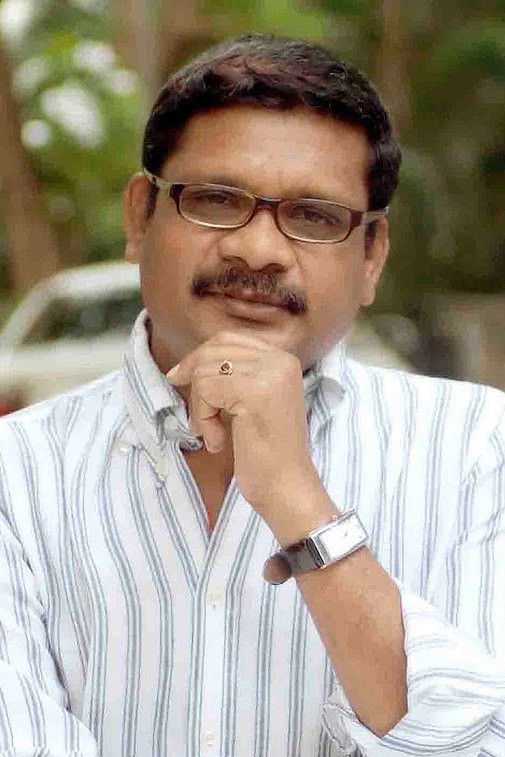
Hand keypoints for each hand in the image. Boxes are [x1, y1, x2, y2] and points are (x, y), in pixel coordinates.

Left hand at [165, 330, 324, 520]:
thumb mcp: (253, 401)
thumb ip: (234, 375)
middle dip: (194, 376)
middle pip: (215, 348)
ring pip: (205, 369)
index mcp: (284, 359)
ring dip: (200, 406)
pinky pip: (205, 390)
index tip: (180, 377)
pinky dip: (202, 418)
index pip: (229, 339)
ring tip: (213, 434)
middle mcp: (281, 360)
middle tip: (191, 411)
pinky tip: (218, 441)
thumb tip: (189, 362)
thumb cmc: (266, 452)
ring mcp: (270, 374)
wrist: (286, 487)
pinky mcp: (254, 392)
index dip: (200, 357)